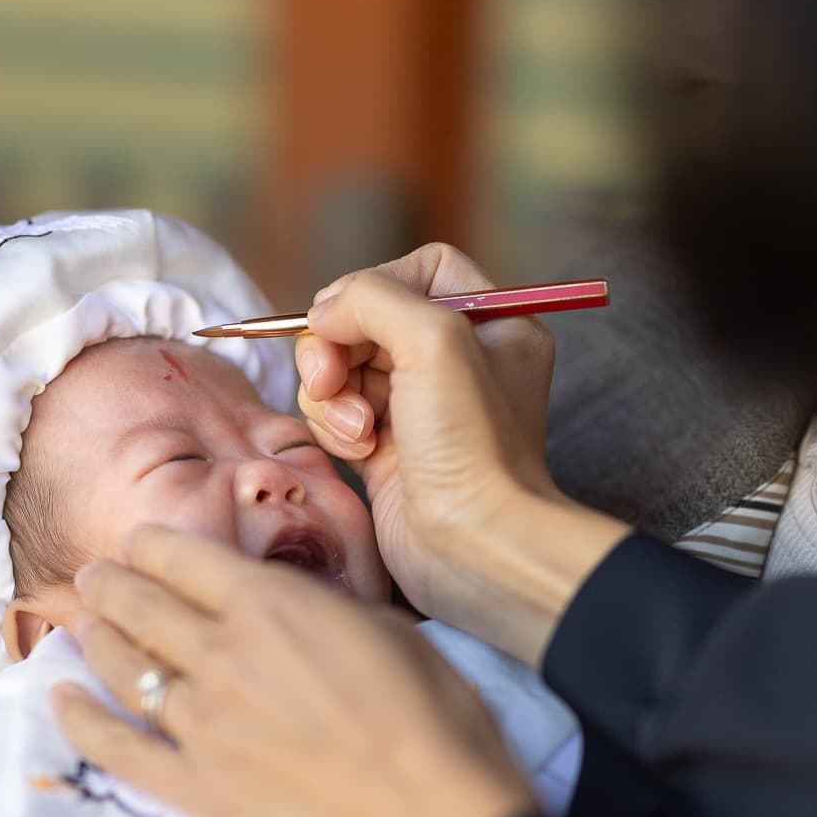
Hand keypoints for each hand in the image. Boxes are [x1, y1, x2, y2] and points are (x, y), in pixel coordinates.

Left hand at [52, 527, 537, 816]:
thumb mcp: (389, 633)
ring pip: (122, 667)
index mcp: (270, 605)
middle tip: (95, 579)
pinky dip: (80, 718)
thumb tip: (291, 613)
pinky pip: (116, 746)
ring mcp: (199, 725)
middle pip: (139, 605)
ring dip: (94, 638)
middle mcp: (220, 654)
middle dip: (110, 585)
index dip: (150, 546)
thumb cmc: (436, 723)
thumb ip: (321, 614)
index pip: (182, 558)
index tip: (139, 545)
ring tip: (82, 625)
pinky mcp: (193, 789)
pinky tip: (61, 699)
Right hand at [295, 244, 626, 662]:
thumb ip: (374, 298)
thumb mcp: (434, 340)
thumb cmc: (472, 445)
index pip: (422, 270)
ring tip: (359, 430)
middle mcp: (456, 360)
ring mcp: (418, 406)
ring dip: (333, 393)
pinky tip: (360, 453)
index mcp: (490, 324)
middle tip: (331, 378)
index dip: (377, 285)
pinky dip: (335, 427)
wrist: (473, 546)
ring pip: (342, 365)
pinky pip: (335, 411)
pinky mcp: (385, 448)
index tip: (353, 315)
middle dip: (338, 345)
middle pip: (368, 317)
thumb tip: (325, 309)